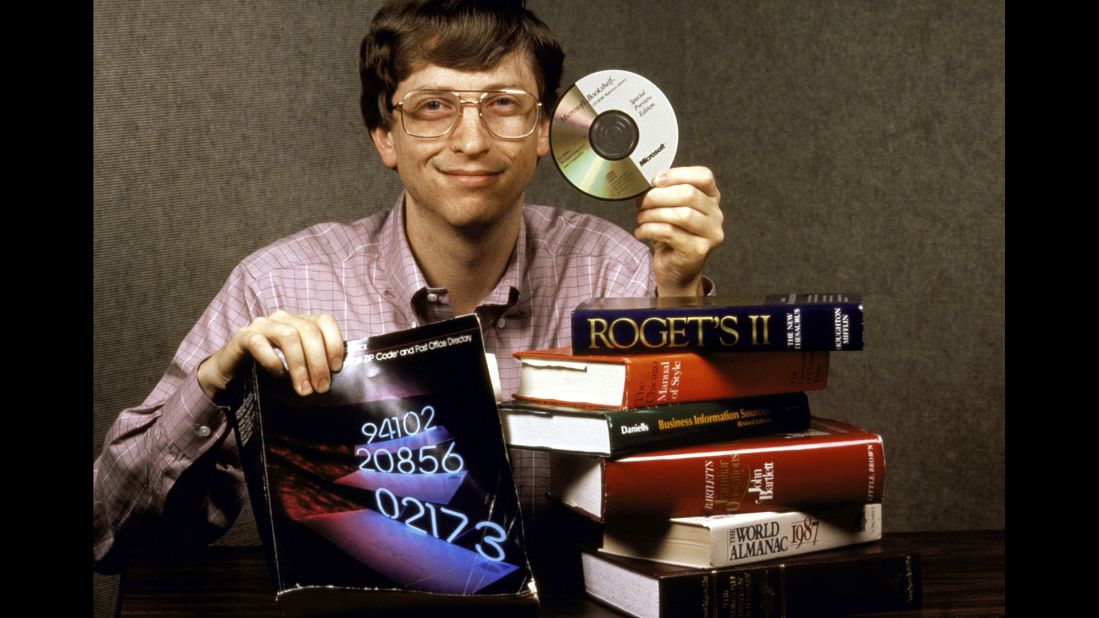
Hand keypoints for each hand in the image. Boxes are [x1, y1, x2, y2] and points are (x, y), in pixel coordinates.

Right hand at [197, 310, 344, 398]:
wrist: (231, 375)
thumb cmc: (269, 371)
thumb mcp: (297, 366)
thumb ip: (314, 364)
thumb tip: (335, 378)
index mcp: (299, 322)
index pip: (325, 321)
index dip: (334, 343)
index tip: (336, 368)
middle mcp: (282, 318)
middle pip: (309, 330)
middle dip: (318, 361)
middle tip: (321, 387)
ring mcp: (261, 325)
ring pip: (288, 335)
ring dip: (299, 364)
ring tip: (303, 388)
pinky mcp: (242, 336)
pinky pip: (259, 343)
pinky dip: (272, 360)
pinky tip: (278, 376)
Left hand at [635, 166, 723, 295]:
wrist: (675, 270)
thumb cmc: (671, 236)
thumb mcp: (670, 209)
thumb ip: (665, 193)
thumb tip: (645, 183)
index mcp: (711, 197)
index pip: (703, 176)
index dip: (678, 174)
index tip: (655, 180)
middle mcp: (716, 214)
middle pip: (689, 194)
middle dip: (659, 196)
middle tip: (641, 202)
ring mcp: (711, 233)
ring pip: (682, 214)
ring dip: (654, 214)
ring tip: (640, 218)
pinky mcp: (700, 250)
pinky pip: (671, 233)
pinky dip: (650, 230)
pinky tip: (641, 232)